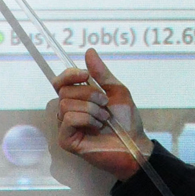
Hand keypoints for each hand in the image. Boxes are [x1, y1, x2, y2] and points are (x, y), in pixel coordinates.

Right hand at [52, 48, 151, 180]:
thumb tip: (89, 51)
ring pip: (65, 104)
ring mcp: (66, 127)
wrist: (134, 145)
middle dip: (88, 93)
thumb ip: (101, 73)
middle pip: (64, 91)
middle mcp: (68, 112)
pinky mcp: (66, 140)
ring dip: (90, 108)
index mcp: (77, 99)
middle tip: (105, 103)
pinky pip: (68, 119)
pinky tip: (96, 127)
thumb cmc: (126, 120)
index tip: (85, 74)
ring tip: (104, 118)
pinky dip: (86, 119)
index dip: (69, 74)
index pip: (60, 82)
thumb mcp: (116, 91)